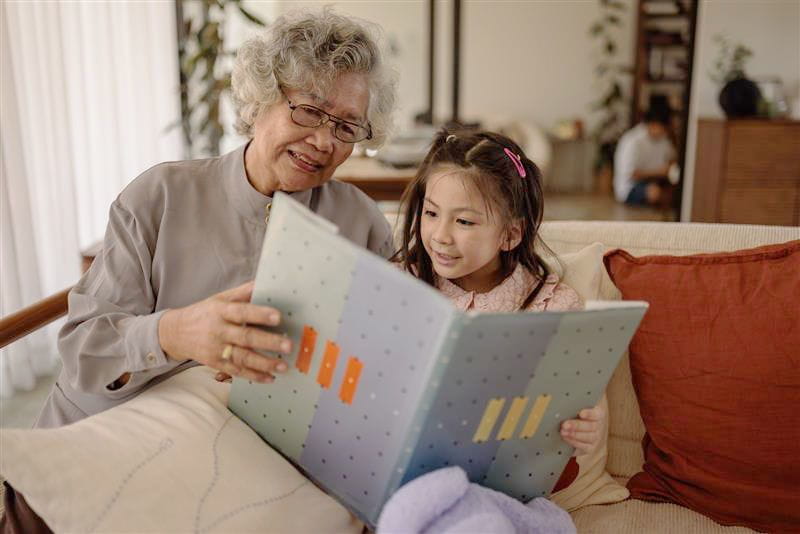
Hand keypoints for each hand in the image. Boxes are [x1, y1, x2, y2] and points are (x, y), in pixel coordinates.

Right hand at [158, 281, 291, 383]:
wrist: (175, 333)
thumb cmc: (204, 313)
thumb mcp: (220, 298)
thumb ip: (243, 292)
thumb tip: (264, 282)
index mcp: (221, 311)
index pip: (242, 311)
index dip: (260, 314)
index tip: (278, 317)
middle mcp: (218, 331)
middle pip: (245, 337)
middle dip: (268, 342)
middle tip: (288, 345)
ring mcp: (216, 349)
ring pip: (242, 358)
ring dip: (264, 363)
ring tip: (283, 366)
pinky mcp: (215, 363)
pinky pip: (236, 371)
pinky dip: (253, 376)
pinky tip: (269, 378)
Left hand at [559, 400, 606, 456]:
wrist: (581, 428)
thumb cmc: (578, 412)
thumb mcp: (580, 405)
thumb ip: (577, 401)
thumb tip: (567, 393)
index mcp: (598, 413)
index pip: (596, 413)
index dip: (589, 414)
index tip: (581, 413)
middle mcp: (598, 426)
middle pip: (590, 426)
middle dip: (576, 426)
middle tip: (564, 424)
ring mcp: (595, 437)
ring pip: (588, 437)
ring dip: (574, 435)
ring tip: (563, 431)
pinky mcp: (590, 447)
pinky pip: (584, 447)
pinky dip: (574, 442)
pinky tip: (565, 438)